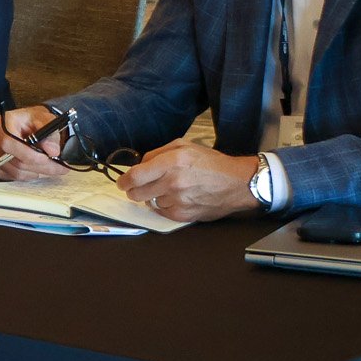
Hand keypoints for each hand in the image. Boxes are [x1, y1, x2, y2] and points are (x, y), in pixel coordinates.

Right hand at [0, 106, 66, 178]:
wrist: (27, 124)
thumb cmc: (34, 121)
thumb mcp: (46, 120)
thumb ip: (51, 134)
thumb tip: (52, 150)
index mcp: (4, 122)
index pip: (10, 143)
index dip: (29, 154)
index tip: (48, 158)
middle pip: (16, 161)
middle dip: (41, 167)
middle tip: (60, 167)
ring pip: (16, 172)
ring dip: (37, 172)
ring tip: (51, 168)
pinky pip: (13, 177)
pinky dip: (28, 175)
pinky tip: (38, 169)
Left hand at [116, 141, 261, 222]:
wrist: (237, 183)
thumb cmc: (211, 163)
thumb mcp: (184, 146)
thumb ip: (158, 153)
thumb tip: (139, 164)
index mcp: (173, 161)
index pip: (136, 175)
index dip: (124, 180)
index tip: (122, 182)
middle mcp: (173, 181)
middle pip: (137, 192)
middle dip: (134, 190)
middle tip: (138, 187)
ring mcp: (177, 200)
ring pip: (150, 202)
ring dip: (154, 196)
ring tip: (172, 189)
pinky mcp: (183, 214)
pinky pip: (162, 212)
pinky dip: (165, 206)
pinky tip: (178, 198)